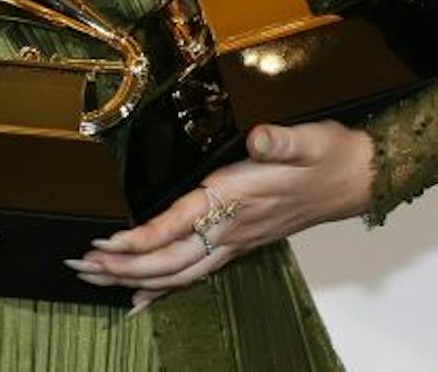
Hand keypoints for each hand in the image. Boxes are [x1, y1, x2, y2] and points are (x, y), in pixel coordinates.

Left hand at [71, 120, 374, 310]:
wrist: (357, 178)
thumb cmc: (328, 156)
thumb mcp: (306, 140)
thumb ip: (281, 141)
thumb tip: (262, 138)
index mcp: (236, 199)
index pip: (180, 225)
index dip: (143, 238)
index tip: (106, 243)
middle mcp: (232, 228)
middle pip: (169, 260)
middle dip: (123, 267)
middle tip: (79, 266)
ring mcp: (236, 241)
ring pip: (178, 273)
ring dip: (134, 278)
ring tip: (95, 279)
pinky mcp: (240, 243)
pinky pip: (195, 274)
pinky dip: (164, 288)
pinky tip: (141, 298)